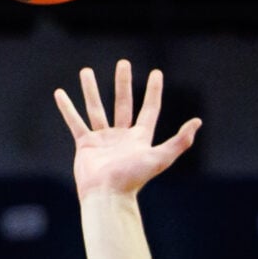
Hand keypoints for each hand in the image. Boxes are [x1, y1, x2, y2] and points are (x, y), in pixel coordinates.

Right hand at [54, 62, 200, 200]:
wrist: (107, 195)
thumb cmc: (133, 179)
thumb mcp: (160, 158)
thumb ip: (179, 141)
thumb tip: (197, 121)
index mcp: (140, 138)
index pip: (149, 109)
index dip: (154, 91)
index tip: (156, 73)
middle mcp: (122, 136)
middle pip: (123, 103)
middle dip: (123, 83)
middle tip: (123, 63)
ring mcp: (102, 139)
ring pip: (96, 108)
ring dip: (91, 90)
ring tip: (86, 71)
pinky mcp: (85, 144)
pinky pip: (75, 122)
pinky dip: (67, 108)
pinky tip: (60, 94)